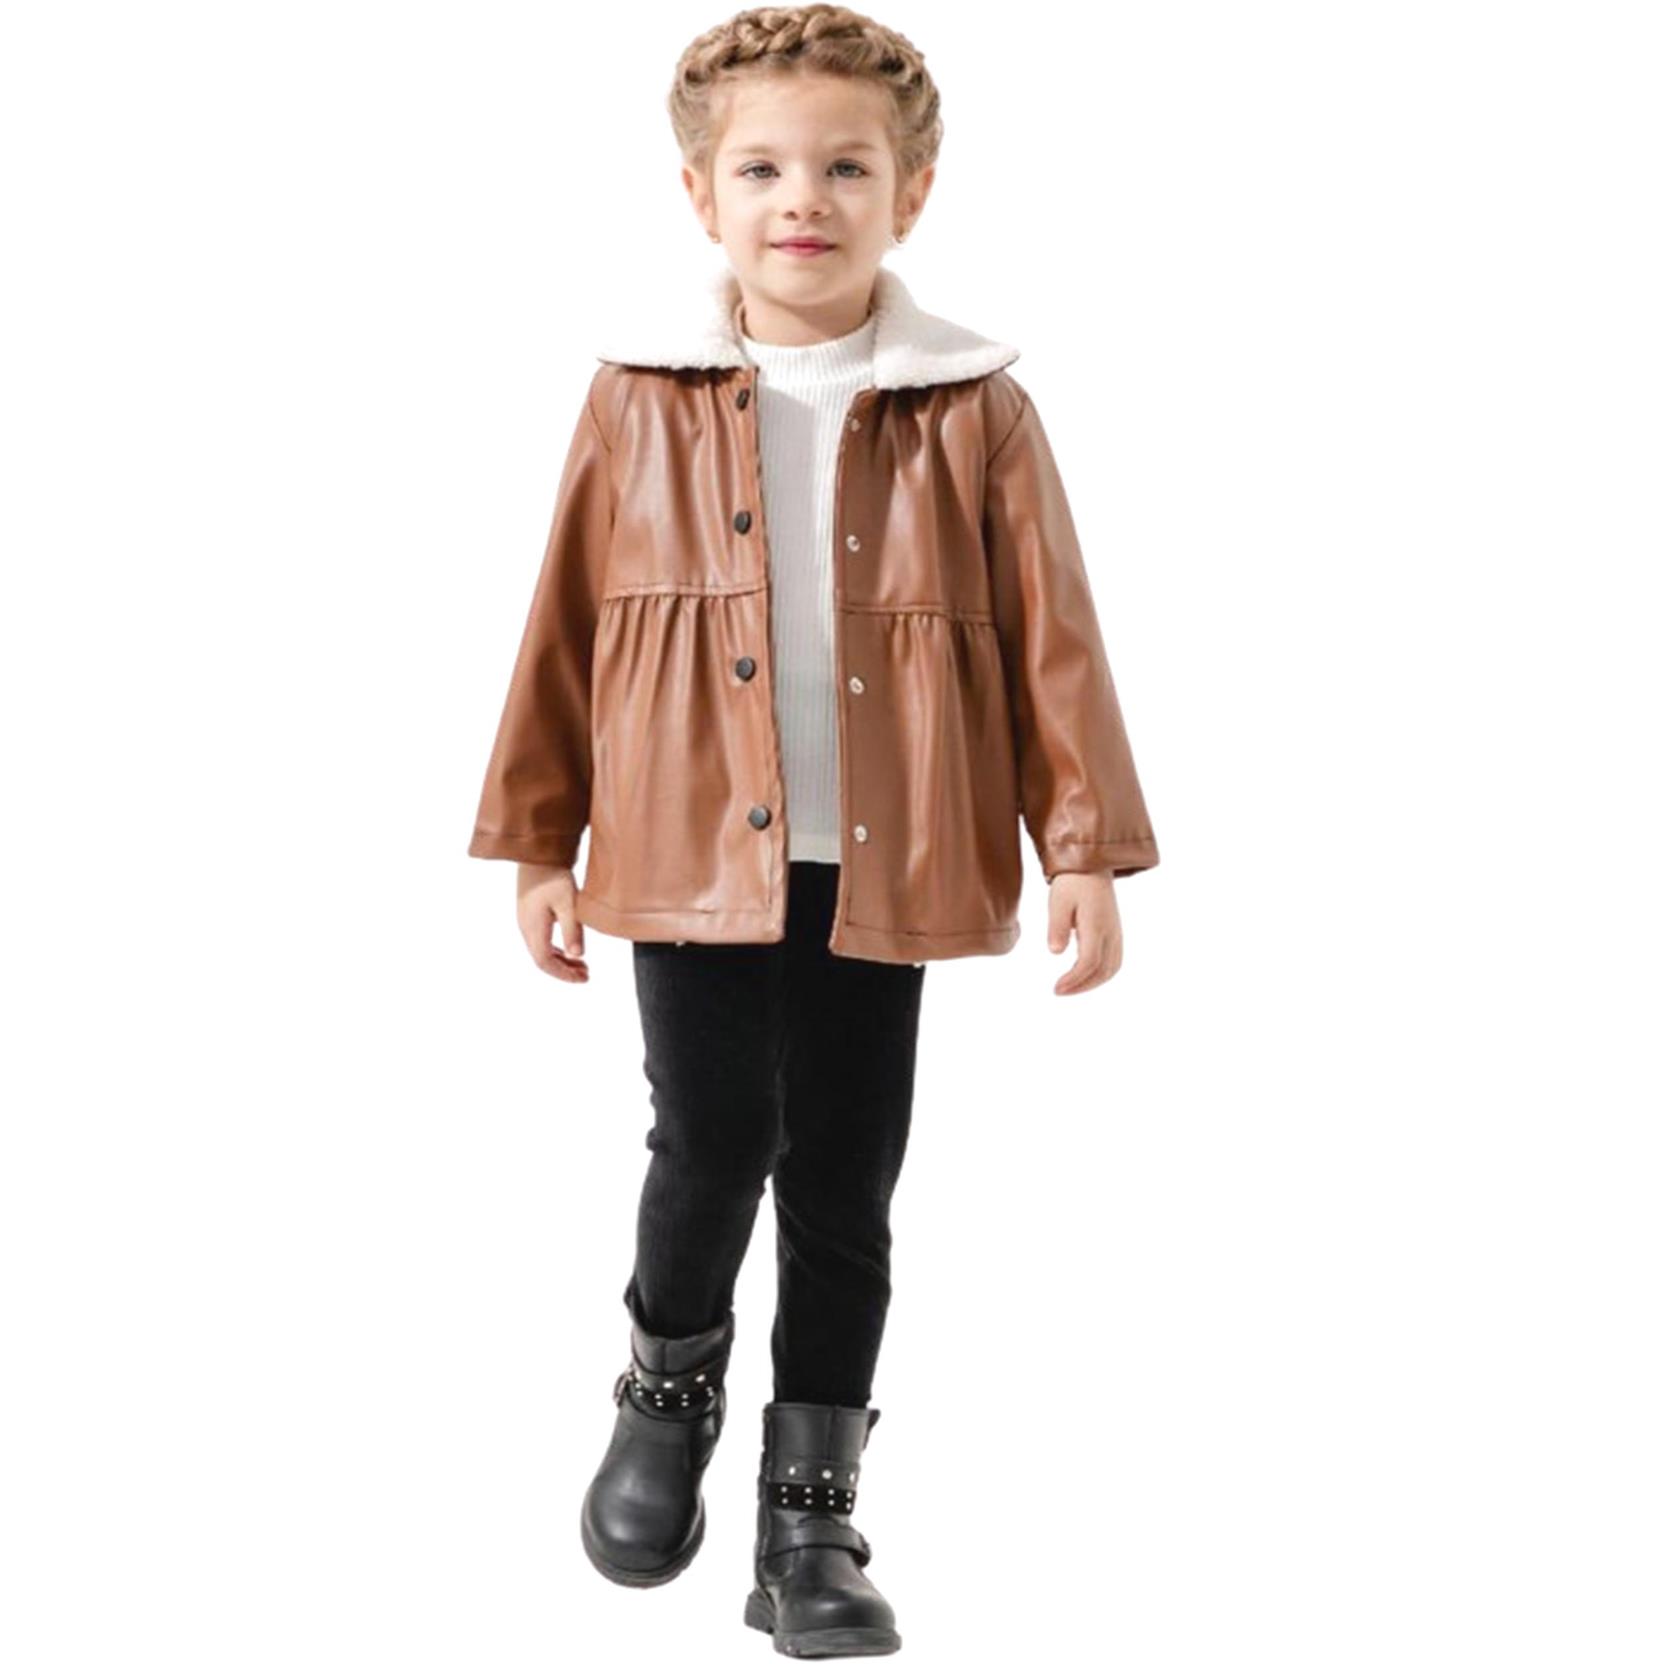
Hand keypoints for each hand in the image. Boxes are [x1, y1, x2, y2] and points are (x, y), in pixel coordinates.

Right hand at [516, 862, 589, 982]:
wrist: (537, 852)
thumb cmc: (553, 875)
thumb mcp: (568, 903)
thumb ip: (572, 930)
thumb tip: (578, 956)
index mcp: (533, 928)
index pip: (545, 962)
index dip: (563, 974)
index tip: (583, 978)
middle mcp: (525, 927)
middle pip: (542, 959)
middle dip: (564, 970)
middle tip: (586, 974)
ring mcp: (525, 920)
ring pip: (541, 949)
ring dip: (561, 959)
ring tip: (582, 963)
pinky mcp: (529, 912)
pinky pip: (540, 939)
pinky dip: (555, 948)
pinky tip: (569, 946)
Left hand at [1046, 871, 1122, 994]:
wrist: (1092, 866)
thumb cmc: (1072, 883)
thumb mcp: (1058, 901)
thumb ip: (1057, 927)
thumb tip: (1055, 952)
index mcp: (1097, 925)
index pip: (1089, 962)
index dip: (1073, 980)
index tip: (1056, 988)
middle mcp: (1111, 932)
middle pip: (1103, 971)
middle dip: (1082, 986)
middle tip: (1059, 991)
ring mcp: (1116, 933)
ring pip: (1112, 968)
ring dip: (1092, 983)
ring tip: (1070, 987)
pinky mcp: (1115, 933)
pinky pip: (1113, 961)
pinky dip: (1100, 974)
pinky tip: (1083, 976)